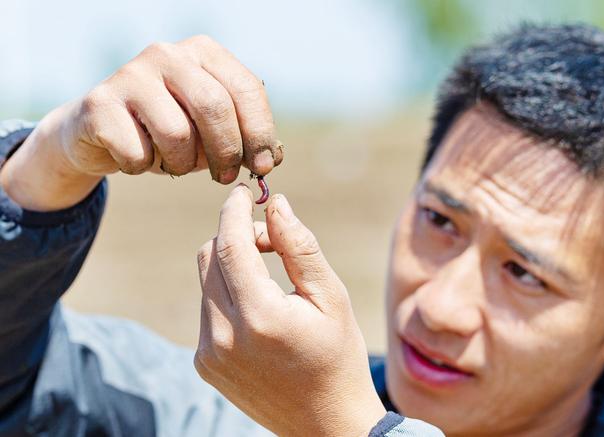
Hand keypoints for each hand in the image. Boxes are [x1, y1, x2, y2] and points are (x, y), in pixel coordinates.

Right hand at [0, 36, 281, 210]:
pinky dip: (143, 167)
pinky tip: (138, 158)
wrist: (100, 130)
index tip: (263, 167)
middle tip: (225, 177)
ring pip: (176, 134)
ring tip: (173, 163)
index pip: (246, 88)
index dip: (260, 132)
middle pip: (214, 107)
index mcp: (203, 53)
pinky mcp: (100, 103)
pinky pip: (138, 153)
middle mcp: (167, 54)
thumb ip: (245, 139)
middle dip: (226, 152)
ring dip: (181, 164)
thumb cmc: (169, 129)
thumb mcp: (212, 130)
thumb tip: (272, 158)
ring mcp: (130, 74)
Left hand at [194, 186, 385, 436]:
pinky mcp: (204, 365)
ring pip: (205, 282)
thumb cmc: (338, 356)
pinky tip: (258, 311)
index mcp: (261, 317)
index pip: (230, 245)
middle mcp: (224, 336)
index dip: (235, 211)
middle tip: (270, 240)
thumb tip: (276, 204)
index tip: (244, 192)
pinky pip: (206, 309)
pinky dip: (226, 295)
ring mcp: (209, 354)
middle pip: (210, 257)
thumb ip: (300, 247)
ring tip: (269, 280)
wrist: (325, 425)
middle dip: (235, 235)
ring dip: (231, 265)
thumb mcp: (331, 298)